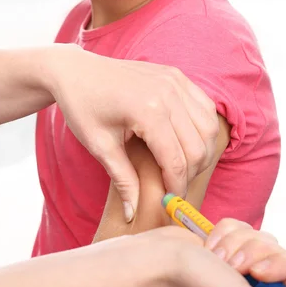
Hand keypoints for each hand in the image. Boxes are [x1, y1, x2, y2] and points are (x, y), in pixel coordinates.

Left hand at [44, 45, 218, 221]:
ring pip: (209, 128)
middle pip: (199, 147)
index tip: (170, 204)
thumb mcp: (99, 146)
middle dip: (191, 174)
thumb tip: (132, 215)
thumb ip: (123, 180)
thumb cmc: (83, 107)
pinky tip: (187, 142)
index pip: (176, 160)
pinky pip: (205, 108)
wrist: (76, 71)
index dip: (177, 187)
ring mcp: (175, 81)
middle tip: (176, 187)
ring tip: (183, 167)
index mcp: (148, 110)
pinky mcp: (177, 76)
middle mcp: (168, 92)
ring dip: (202, 152)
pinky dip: (203, 129)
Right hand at [145, 225, 285, 286]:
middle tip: (230, 265)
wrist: (160, 260)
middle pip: (284, 258)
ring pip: (264, 239)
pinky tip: (209, 248)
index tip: (257, 272)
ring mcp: (243, 273)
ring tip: (215, 258)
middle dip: (255, 253)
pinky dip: (225, 232)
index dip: (282, 272)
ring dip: (237, 242)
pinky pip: (245, 228)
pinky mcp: (230, 251)